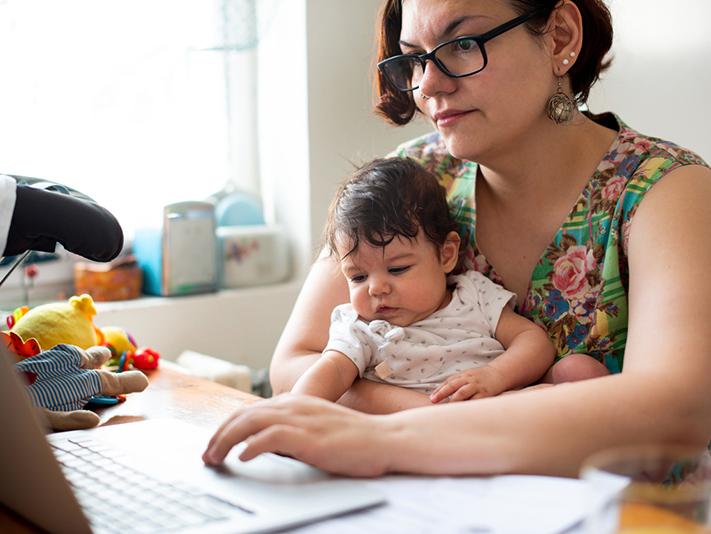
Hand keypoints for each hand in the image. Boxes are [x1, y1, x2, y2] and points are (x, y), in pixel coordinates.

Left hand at [202, 393, 389, 476]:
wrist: (384, 438)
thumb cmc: (355, 439)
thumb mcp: (318, 428)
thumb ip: (295, 430)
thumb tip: (267, 444)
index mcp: (296, 402)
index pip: (251, 410)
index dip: (228, 426)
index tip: (215, 444)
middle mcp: (294, 405)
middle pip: (243, 415)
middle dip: (219, 434)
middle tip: (206, 455)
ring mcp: (300, 419)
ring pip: (249, 424)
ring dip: (225, 441)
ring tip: (214, 458)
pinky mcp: (307, 436)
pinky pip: (269, 438)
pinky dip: (250, 447)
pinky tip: (242, 459)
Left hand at [429, 365, 507, 402]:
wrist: (499, 373)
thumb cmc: (480, 378)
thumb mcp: (468, 376)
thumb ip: (457, 384)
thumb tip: (442, 394)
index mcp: (462, 376)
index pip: (448, 382)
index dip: (439, 389)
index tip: (431, 398)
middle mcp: (468, 379)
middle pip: (452, 385)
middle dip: (442, 393)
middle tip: (433, 400)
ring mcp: (476, 386)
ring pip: (462, 392)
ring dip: (453, 400)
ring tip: (446, 408)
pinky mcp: (485, 393)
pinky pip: (476, 400)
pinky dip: (469, 405)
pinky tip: (463, 411)